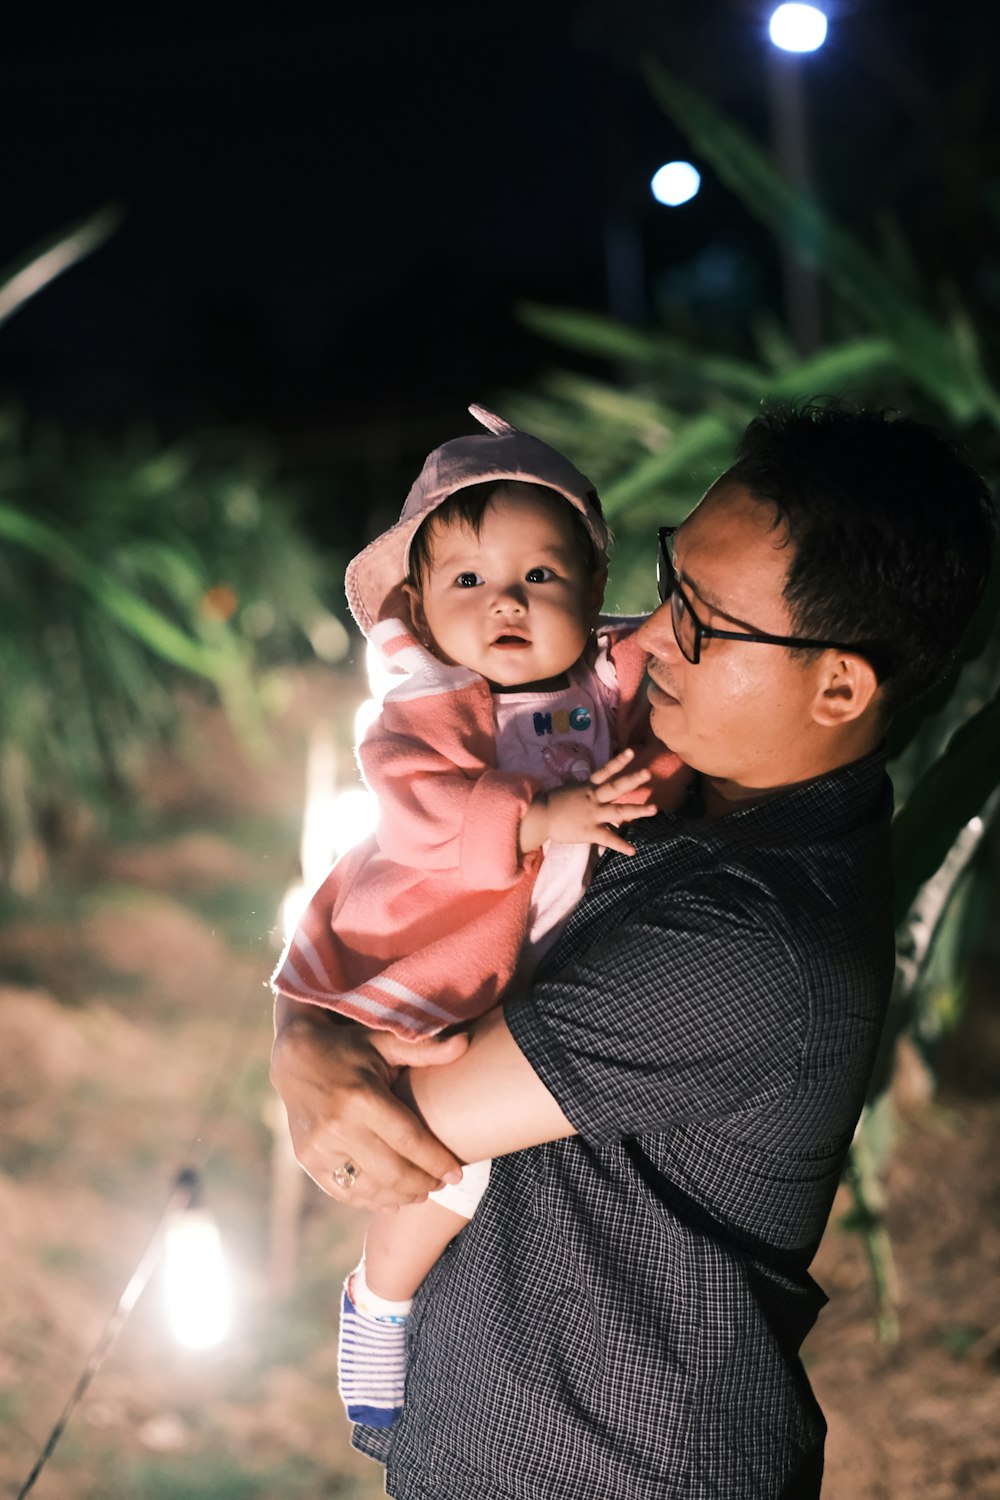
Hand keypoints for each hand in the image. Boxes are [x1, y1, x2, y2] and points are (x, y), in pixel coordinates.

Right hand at [270, 997, 467, 1209]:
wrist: (294, 1058)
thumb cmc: (349, 1048)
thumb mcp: (384, 1043)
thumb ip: (425, 1049)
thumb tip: (466, 1043)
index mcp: (362, 1098)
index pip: (409, 1140)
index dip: (436, 1161)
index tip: (458, 1174)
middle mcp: (338, 1126)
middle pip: (392, 1172)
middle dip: (423, 1183)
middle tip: (442, 1184)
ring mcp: (319, 1147)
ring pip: (368, 1188)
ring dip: (400, 1197)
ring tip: (421, 1192)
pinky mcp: (307, 1159)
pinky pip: (344, 1191)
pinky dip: (370, 1200)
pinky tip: (391, 1200)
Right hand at [519, 747, 656, 856]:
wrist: (540, 817)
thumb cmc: (554, 804)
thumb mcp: (571, 791)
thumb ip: (585, 790)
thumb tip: (596, 789)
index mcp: (588, 787)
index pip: (606, 771)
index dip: (619, 761)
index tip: (632, 752)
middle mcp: (593, 798)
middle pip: (615, 787)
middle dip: (632, 780)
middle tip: (648, 773)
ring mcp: (592, 814)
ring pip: (618, 810)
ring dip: (637, 810)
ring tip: (655, 809)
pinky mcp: (589, 831)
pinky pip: (608, 838)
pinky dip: (621, 845)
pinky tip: (633, 850)